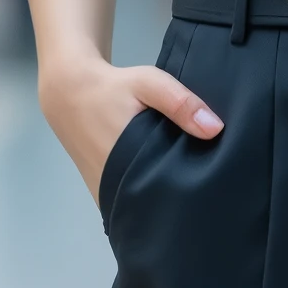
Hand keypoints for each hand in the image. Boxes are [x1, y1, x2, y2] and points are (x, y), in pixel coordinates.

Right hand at [38, 50, 223, 203]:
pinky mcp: (100, 190)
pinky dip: (145, 194)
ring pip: (140, 204)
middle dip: (178, 200)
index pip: (163, 196)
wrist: (71, 91)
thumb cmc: (113, 88)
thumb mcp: (149, 84)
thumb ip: (180, 103)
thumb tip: (216, 130)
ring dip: (161, 199)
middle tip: (208, 193)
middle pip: (154, 204)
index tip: (212, 194)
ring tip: (192, 191)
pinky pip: (128, 199)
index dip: (187, 197)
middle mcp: (112, 187)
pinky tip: (166, 184)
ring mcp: (104, 193)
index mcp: (126, 165)